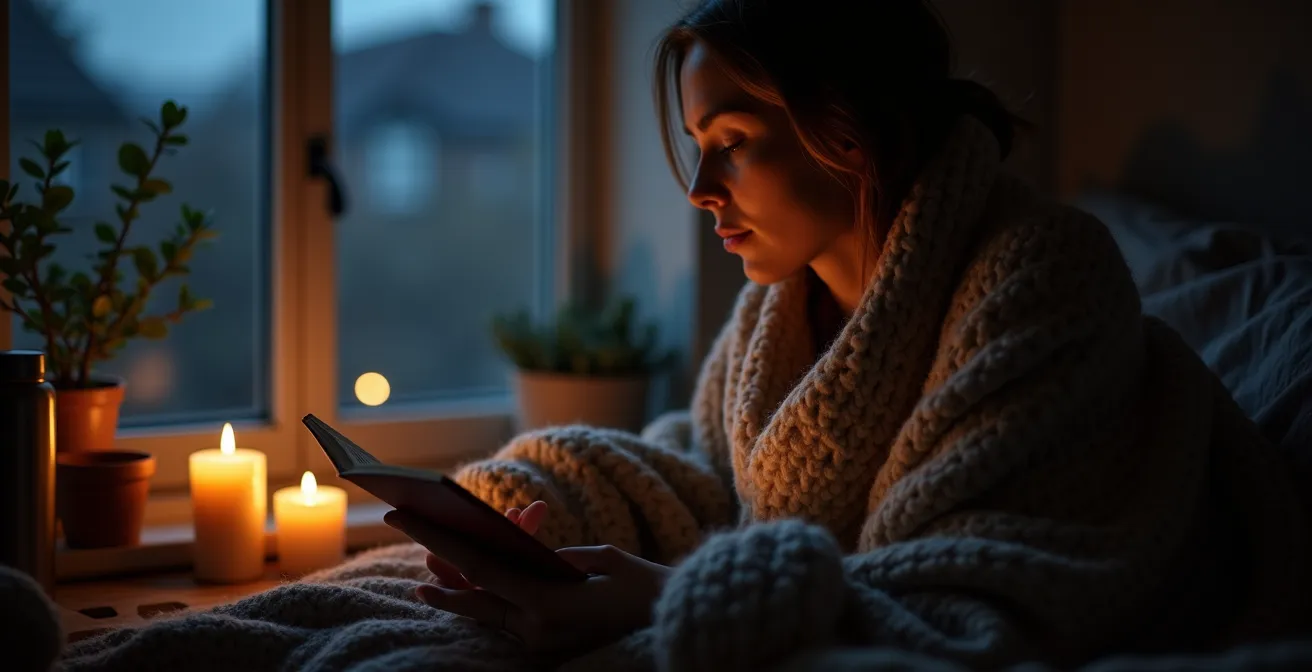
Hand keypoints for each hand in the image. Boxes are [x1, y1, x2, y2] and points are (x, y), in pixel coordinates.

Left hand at [384, 501, 669, 652]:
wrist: (677, 626)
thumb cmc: (649, 589)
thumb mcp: (603, 560)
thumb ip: (557, 558)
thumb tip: (523, 553)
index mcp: (549, 606)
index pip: (482, 569)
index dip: (442, 543)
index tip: (411, 520)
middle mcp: (537, 630)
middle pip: (476, 594)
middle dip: (442, 567)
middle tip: (411, 538)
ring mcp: (541, 643)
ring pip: (488, 612)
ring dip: (460, 590)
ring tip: (430, 570)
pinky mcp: (548, 646)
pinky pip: (508, 621)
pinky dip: (488, 601)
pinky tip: (467, 590)